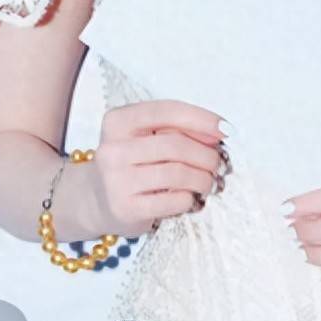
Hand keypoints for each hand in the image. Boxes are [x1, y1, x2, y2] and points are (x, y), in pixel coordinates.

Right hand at [89, 100, 229, 236]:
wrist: (95, 200)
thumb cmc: (131, 161)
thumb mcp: (144, 135)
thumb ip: (176, 129)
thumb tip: (218, 133)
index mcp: (118, 121)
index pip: (167, 111)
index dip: (201, 119)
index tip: (225, 129)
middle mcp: (113, 149)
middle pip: (175, 144)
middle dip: (206, 153)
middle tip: (219, 162)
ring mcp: (116, 180)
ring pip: (177, 173)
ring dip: (203, 177)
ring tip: (210, 181)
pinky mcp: (126, 209)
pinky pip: (173, 201)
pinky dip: (190, 198)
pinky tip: (191, 197)